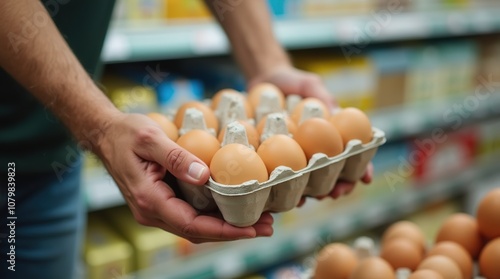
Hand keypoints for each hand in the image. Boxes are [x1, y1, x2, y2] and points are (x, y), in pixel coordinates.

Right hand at [96, 113, 272, 242]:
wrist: (105, 134)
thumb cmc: (126, 133)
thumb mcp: (152, 139)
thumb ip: (177, 158)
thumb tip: (206, 176)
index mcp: (149, 199)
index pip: (192, 225)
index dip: (224, 230)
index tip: (252, 229)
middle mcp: (151, 211)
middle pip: (197, 232)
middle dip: (232, 232)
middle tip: (266, 227)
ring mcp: (154, 209)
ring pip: (194, 227)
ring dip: (225, 227)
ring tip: (257, 221)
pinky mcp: (160, 202)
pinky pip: (189, 216)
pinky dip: (212, 217)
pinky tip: (231, 210)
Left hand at [247, 65, 372, 204]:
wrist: (263, 82)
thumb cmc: (291, 81)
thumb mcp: (309, 85)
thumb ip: (321, 96)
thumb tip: (334, 111)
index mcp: (331, 132)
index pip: (352, 152)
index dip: (362, 166)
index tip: (366, 178)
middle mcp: (317, 147)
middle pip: (334, 172)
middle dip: (339, 186)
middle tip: (336, 193)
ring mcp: (296, 154)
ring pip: (309, 179)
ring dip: (313, 192)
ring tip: (312, 198)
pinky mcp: (274, 157)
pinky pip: (281, 173)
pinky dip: (283, 184)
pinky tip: (280, 191)